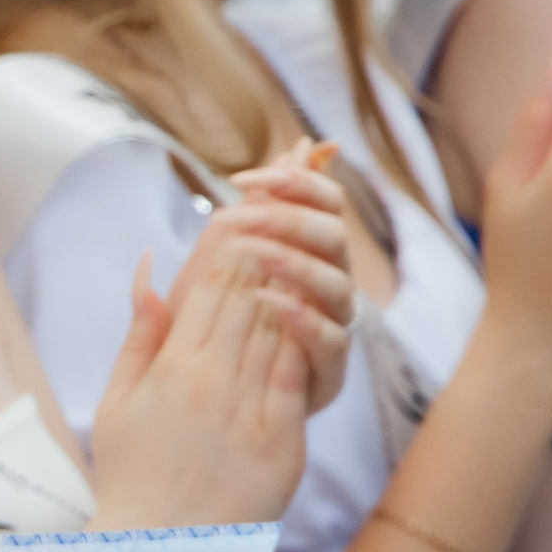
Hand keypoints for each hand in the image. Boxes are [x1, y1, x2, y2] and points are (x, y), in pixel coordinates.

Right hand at [89, 153, 352, 527]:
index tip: (250, 198)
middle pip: (247, 290)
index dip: (231, 235)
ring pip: (276, 322)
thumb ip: (139, 333)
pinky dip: (310, 332)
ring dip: (297, 269)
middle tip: (293, 186)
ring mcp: (244, 410)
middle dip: (271, 234)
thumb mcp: (118, 401)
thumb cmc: (132, 476)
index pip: (204, 283)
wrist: (157, 551)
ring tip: (315, 225)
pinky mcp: (277, 442)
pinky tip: (326, 298)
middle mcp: (207, 381)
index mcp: (168, 368)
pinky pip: (297, 374)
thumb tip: (147, 267)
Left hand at [226, 144, 356, 411]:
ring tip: (255, 251)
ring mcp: (333, 326)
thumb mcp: (223, 263)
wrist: (214, 405)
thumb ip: (258, 208)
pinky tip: (266, 301)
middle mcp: (330, 284)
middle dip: (292, 217)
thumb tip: (303, 146)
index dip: (293, 181)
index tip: (241, 177)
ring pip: (337, 284)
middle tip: (244, 212)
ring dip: (297, 262)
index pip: (322, 202)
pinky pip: (328, 338)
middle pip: (333, 236)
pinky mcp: (328, 370)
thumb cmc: (220, 328)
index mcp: (311, 253)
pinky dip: (301, 317)